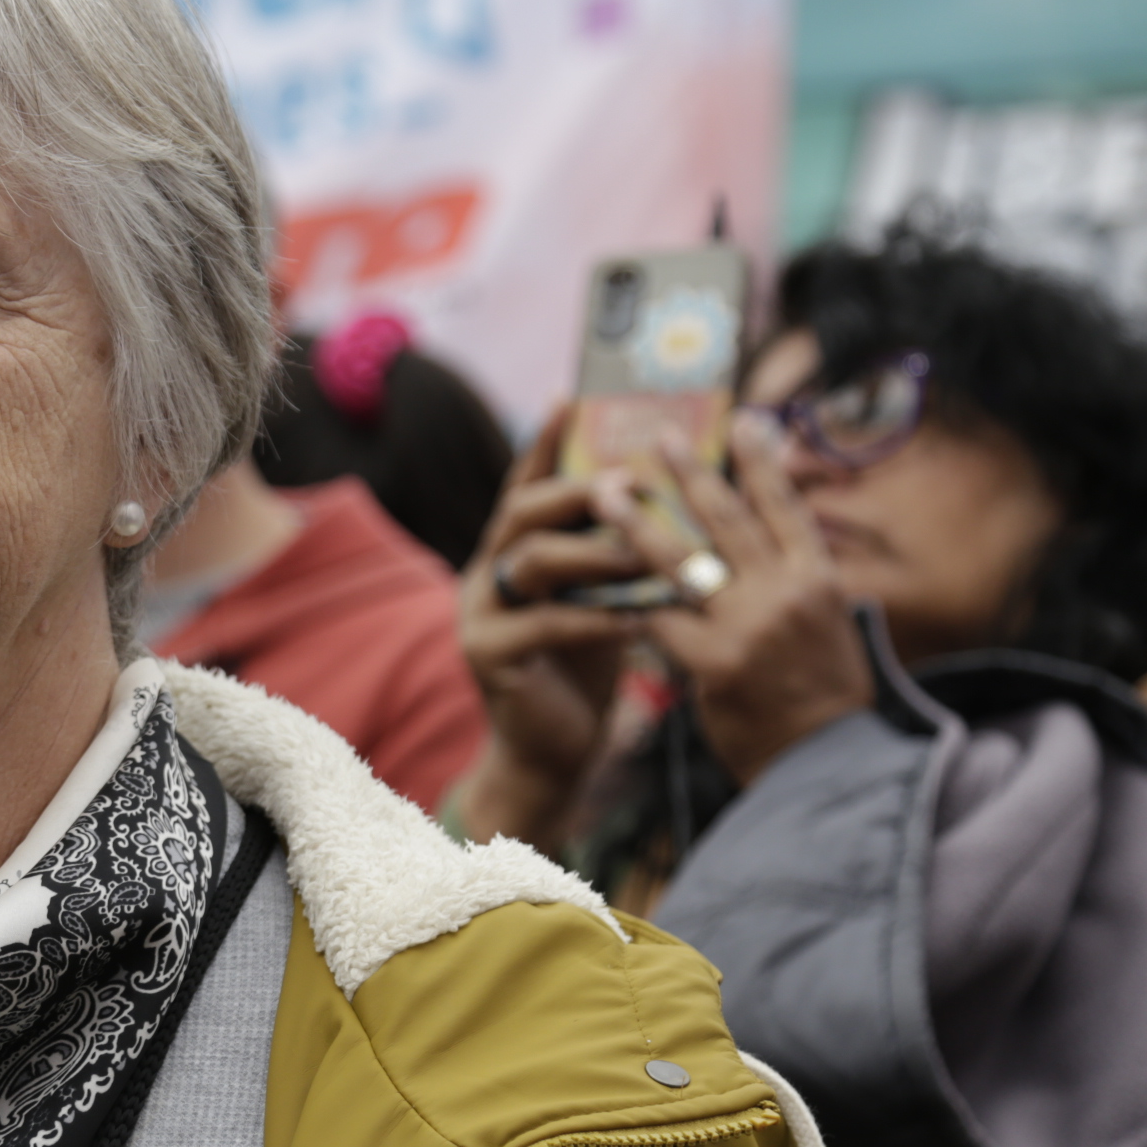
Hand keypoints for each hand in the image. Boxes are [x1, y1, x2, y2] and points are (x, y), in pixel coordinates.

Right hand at [454, 406, 643, 839]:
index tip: (574, 396)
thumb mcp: (600, 594)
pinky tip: (641, 618)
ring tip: (645, 550)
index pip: (528, 482)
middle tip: (634, 479)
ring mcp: (480, 611)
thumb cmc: (585, 664)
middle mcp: (487, 570)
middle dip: (581, 490)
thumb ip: (611, 549)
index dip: (548, 441)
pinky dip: (597, 618)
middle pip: (525, 510)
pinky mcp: (488, 655)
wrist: (552, 750)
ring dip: (594, 550)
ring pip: (532, 560)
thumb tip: (665, 492)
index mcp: (511, 548)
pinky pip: (544, 625)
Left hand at [591, 412, 874, 783]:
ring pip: (682, 560)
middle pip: (728, 519)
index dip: (760, 462)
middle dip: (688, 473)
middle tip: (658, 435)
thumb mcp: (828, 627)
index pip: (786, 507)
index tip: (742, 422)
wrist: (828, 767)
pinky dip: (627, 598)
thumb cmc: (824, 697)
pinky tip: (593, 579)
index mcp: (819, 580)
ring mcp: (750, 627)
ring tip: (604, 491)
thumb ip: (794, 581)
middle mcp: (787, 594)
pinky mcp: (714, 663)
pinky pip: (659, 618)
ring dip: (638, 521)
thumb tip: (769, 532)